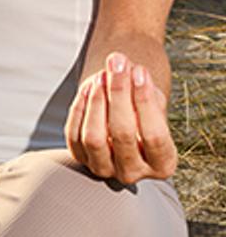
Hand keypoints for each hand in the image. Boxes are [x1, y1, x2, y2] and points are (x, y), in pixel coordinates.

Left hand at [66, 52, 176, 183]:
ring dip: (96, 103)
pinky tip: (89, 88)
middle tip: (117, 63)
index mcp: (163, 165)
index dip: (145, 102)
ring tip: (102, 75)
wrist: (126, 122)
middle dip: (119, 94)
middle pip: (122, 134)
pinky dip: (80, 109)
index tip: (140, 71)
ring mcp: (104, 169)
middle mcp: (133, 173)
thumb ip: (144, 88)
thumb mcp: (153, 102)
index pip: (154, 135)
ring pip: (94, 138)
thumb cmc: (145, 110)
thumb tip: (128, 68)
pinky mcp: (81, 160)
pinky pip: (74, 135)